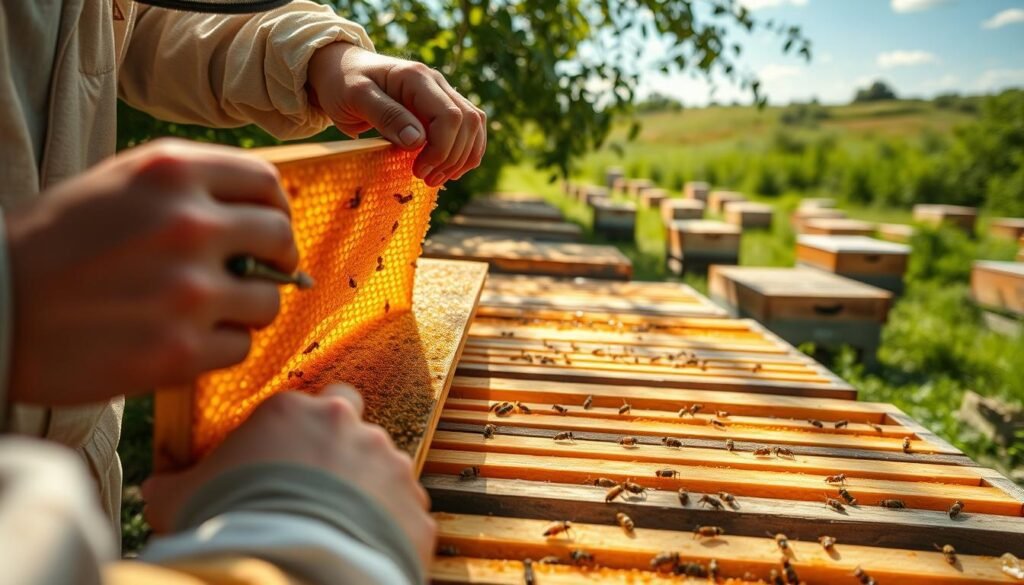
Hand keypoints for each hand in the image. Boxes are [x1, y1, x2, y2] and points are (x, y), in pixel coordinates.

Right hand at [4, 139, 296, 404]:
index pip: (265, 183)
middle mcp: (188, 225)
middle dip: (275, 257)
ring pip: (268, 300)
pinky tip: (184, 339)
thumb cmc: (52, 245)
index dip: (274, 208)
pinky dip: (221, 346)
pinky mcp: (179, 351)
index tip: (267, 227)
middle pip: (280, 237)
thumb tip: (262, 211)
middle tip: (256, 272)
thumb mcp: (117, 185)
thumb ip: (190, 187)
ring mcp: (187, 291)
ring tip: (208, 310)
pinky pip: (241, 347)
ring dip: (247, 307)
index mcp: (171, 172)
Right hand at [143, 385, 435, 566]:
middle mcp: (349, 426)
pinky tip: (359, 549)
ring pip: (382, 466)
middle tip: (317, 484)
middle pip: (351, 418)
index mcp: (293, 411)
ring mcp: (389, 465)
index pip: (301, 403)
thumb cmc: (230, 525)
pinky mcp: (414, 508)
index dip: (291, 434)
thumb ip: (173, 483)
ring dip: (364, 489)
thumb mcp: (182, 499)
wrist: (288, 569)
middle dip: (339, 442)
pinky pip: (404, 512)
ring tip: (336, 528)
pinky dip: (388, 527)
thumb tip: (155, 487)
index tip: (279, 463)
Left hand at [308, 42, 485, 186]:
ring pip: (474, 126)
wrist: (340, 71)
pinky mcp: (441, 108)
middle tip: (425, 179)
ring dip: (461, 157)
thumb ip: (386, 116)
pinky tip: (448, 170)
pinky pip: (469, 129)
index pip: (449, 116)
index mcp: (417, 78)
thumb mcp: (356, 98)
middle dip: (451, 157)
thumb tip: (418, 141)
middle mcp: (436, 83)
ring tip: (436, 179)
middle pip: (467, 122)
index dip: (440, 149)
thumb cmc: (343, 82)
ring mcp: (441, 94)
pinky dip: (464, 152)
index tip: (418, 170)